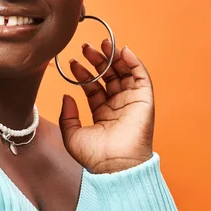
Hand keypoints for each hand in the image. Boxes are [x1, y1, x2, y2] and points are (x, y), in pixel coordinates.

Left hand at [58, 40, 154, 173]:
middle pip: (108, 77)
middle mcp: (117, 106)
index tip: (73, 62)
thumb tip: (66, 96)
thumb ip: (67, 115)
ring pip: (124, 74)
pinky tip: (122, 51)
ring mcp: (131, 103)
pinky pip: (141, 77)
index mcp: (102, 114)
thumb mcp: (72, 134)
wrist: (114, 166)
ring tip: (103, 43)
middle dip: (97, 60)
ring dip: (114, 57)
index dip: (83, 73)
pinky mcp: (144, 101)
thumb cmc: (94, 157)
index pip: (93, 87)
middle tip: (86, 47)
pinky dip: (134, 62)